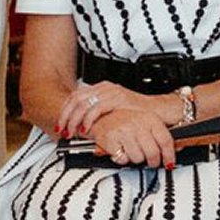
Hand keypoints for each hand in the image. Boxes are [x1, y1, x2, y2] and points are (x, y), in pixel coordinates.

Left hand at [56, 80, 172, 137]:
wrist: (158, 111)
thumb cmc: (138, 114)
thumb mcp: (114, 112)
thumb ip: (99, 115)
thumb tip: (82, 126)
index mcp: (102, 88)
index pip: (75, 96)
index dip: (65, 111)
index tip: (61, 124)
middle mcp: (105, 88)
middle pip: (76, 99)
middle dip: (66, 116)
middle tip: (62, 130)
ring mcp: (111, 92)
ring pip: (83, 104)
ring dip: (74, 120)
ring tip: (72, 132)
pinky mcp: (118, 99)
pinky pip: (97, 109)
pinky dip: (88, 120)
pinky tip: (86, 129)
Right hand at [90, 110, 175, 168]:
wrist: (102, 118)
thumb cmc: (125, 121)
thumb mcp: (146, 122)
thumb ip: (160, 136)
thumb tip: (176, 148)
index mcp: (149, 119)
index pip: (165, 140)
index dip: (169, 155)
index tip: (169, 163)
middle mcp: (137, 124)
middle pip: (153, 153)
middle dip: (153, 162)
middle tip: (150, 162)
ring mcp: (124, 132)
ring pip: (138, 158)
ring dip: (136, 159)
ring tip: (131, 150)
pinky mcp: (111, 140)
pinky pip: (123, 159)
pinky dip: (122, 158)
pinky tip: (121, 150)